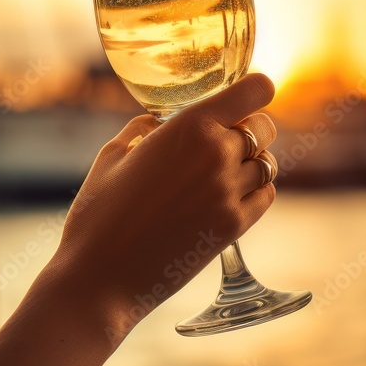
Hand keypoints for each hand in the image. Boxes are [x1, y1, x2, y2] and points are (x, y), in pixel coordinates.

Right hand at [52, 73, 278, 337]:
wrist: (101, 276)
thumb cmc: (97, 214)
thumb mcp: (111, 157)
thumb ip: (141, 129)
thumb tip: (157, 121)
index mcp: (189, 127)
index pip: (255, 91)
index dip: (256, 89)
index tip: (247, 95)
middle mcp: (217, 155)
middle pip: (264, 127)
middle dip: (250, 127)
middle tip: (227, 136)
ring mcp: (229, 193)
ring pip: (267, 163)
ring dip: (252, 161)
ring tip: (224, 169)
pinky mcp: (234, 227)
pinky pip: (265, 196)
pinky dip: (255, 190)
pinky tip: (230, 193)